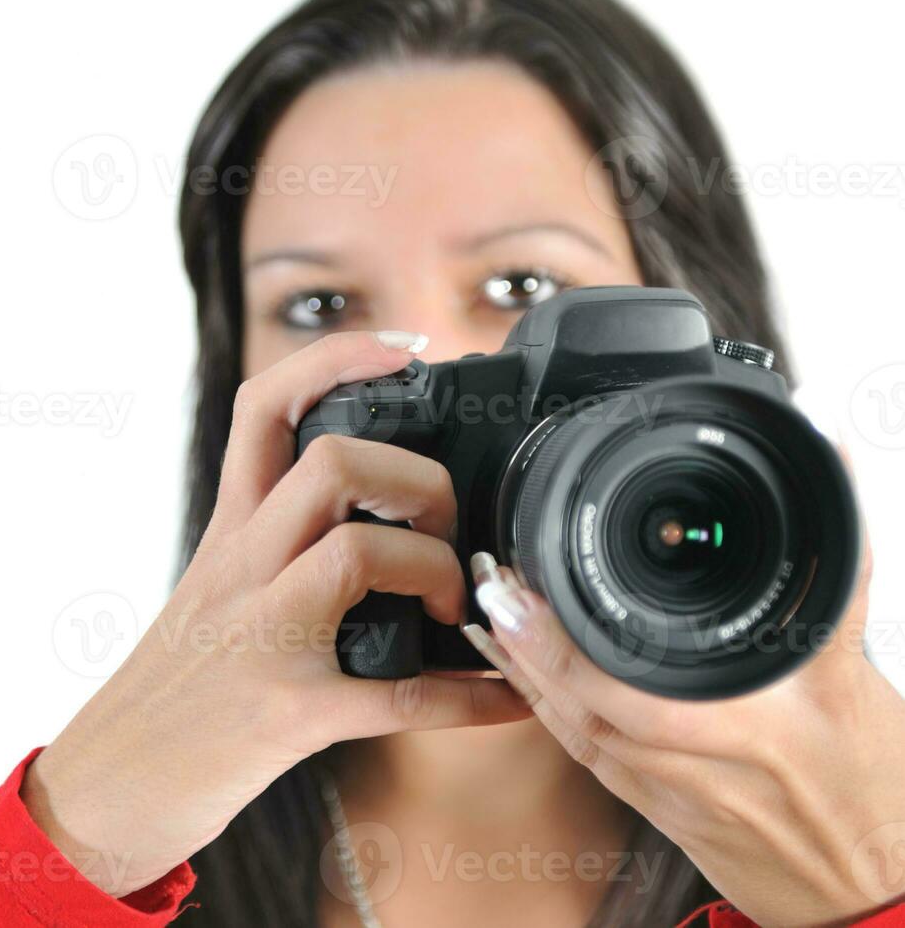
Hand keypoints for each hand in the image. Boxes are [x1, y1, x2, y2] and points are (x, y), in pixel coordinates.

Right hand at [22, 331, 530, 896]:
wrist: (105, 784)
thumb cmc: (172, 690)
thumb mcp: (208, 594)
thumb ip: (271, 550)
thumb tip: (369, 523)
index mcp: (228, 534)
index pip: (264, 409)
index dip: (336, 359)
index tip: (404, 351)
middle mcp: (240, 570)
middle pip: (332, 463)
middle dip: (417, 477)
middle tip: (445, 522)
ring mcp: (262, 639)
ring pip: (361, 554)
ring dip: (437, 569)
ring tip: (454, 604)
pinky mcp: (289, 714)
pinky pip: (401, 696)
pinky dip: (472, 695)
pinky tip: (507, 699)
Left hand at [463, 540, 904, 927]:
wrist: (871, 892)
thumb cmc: (875, 788)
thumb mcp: (862, 676)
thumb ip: (838, 579)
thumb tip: (835, 467)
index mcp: (772, 724)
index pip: (662, 675)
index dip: (579, 638)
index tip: (534, 583)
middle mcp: (714, 763)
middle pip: (601, 705)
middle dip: (537, 649)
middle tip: (494, 588)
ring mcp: (678, 794)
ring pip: (583, 731)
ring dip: (526, 672)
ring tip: (486, 614)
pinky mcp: (658, 813)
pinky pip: (587, 756)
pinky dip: (545, 709)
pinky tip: (514, 671)